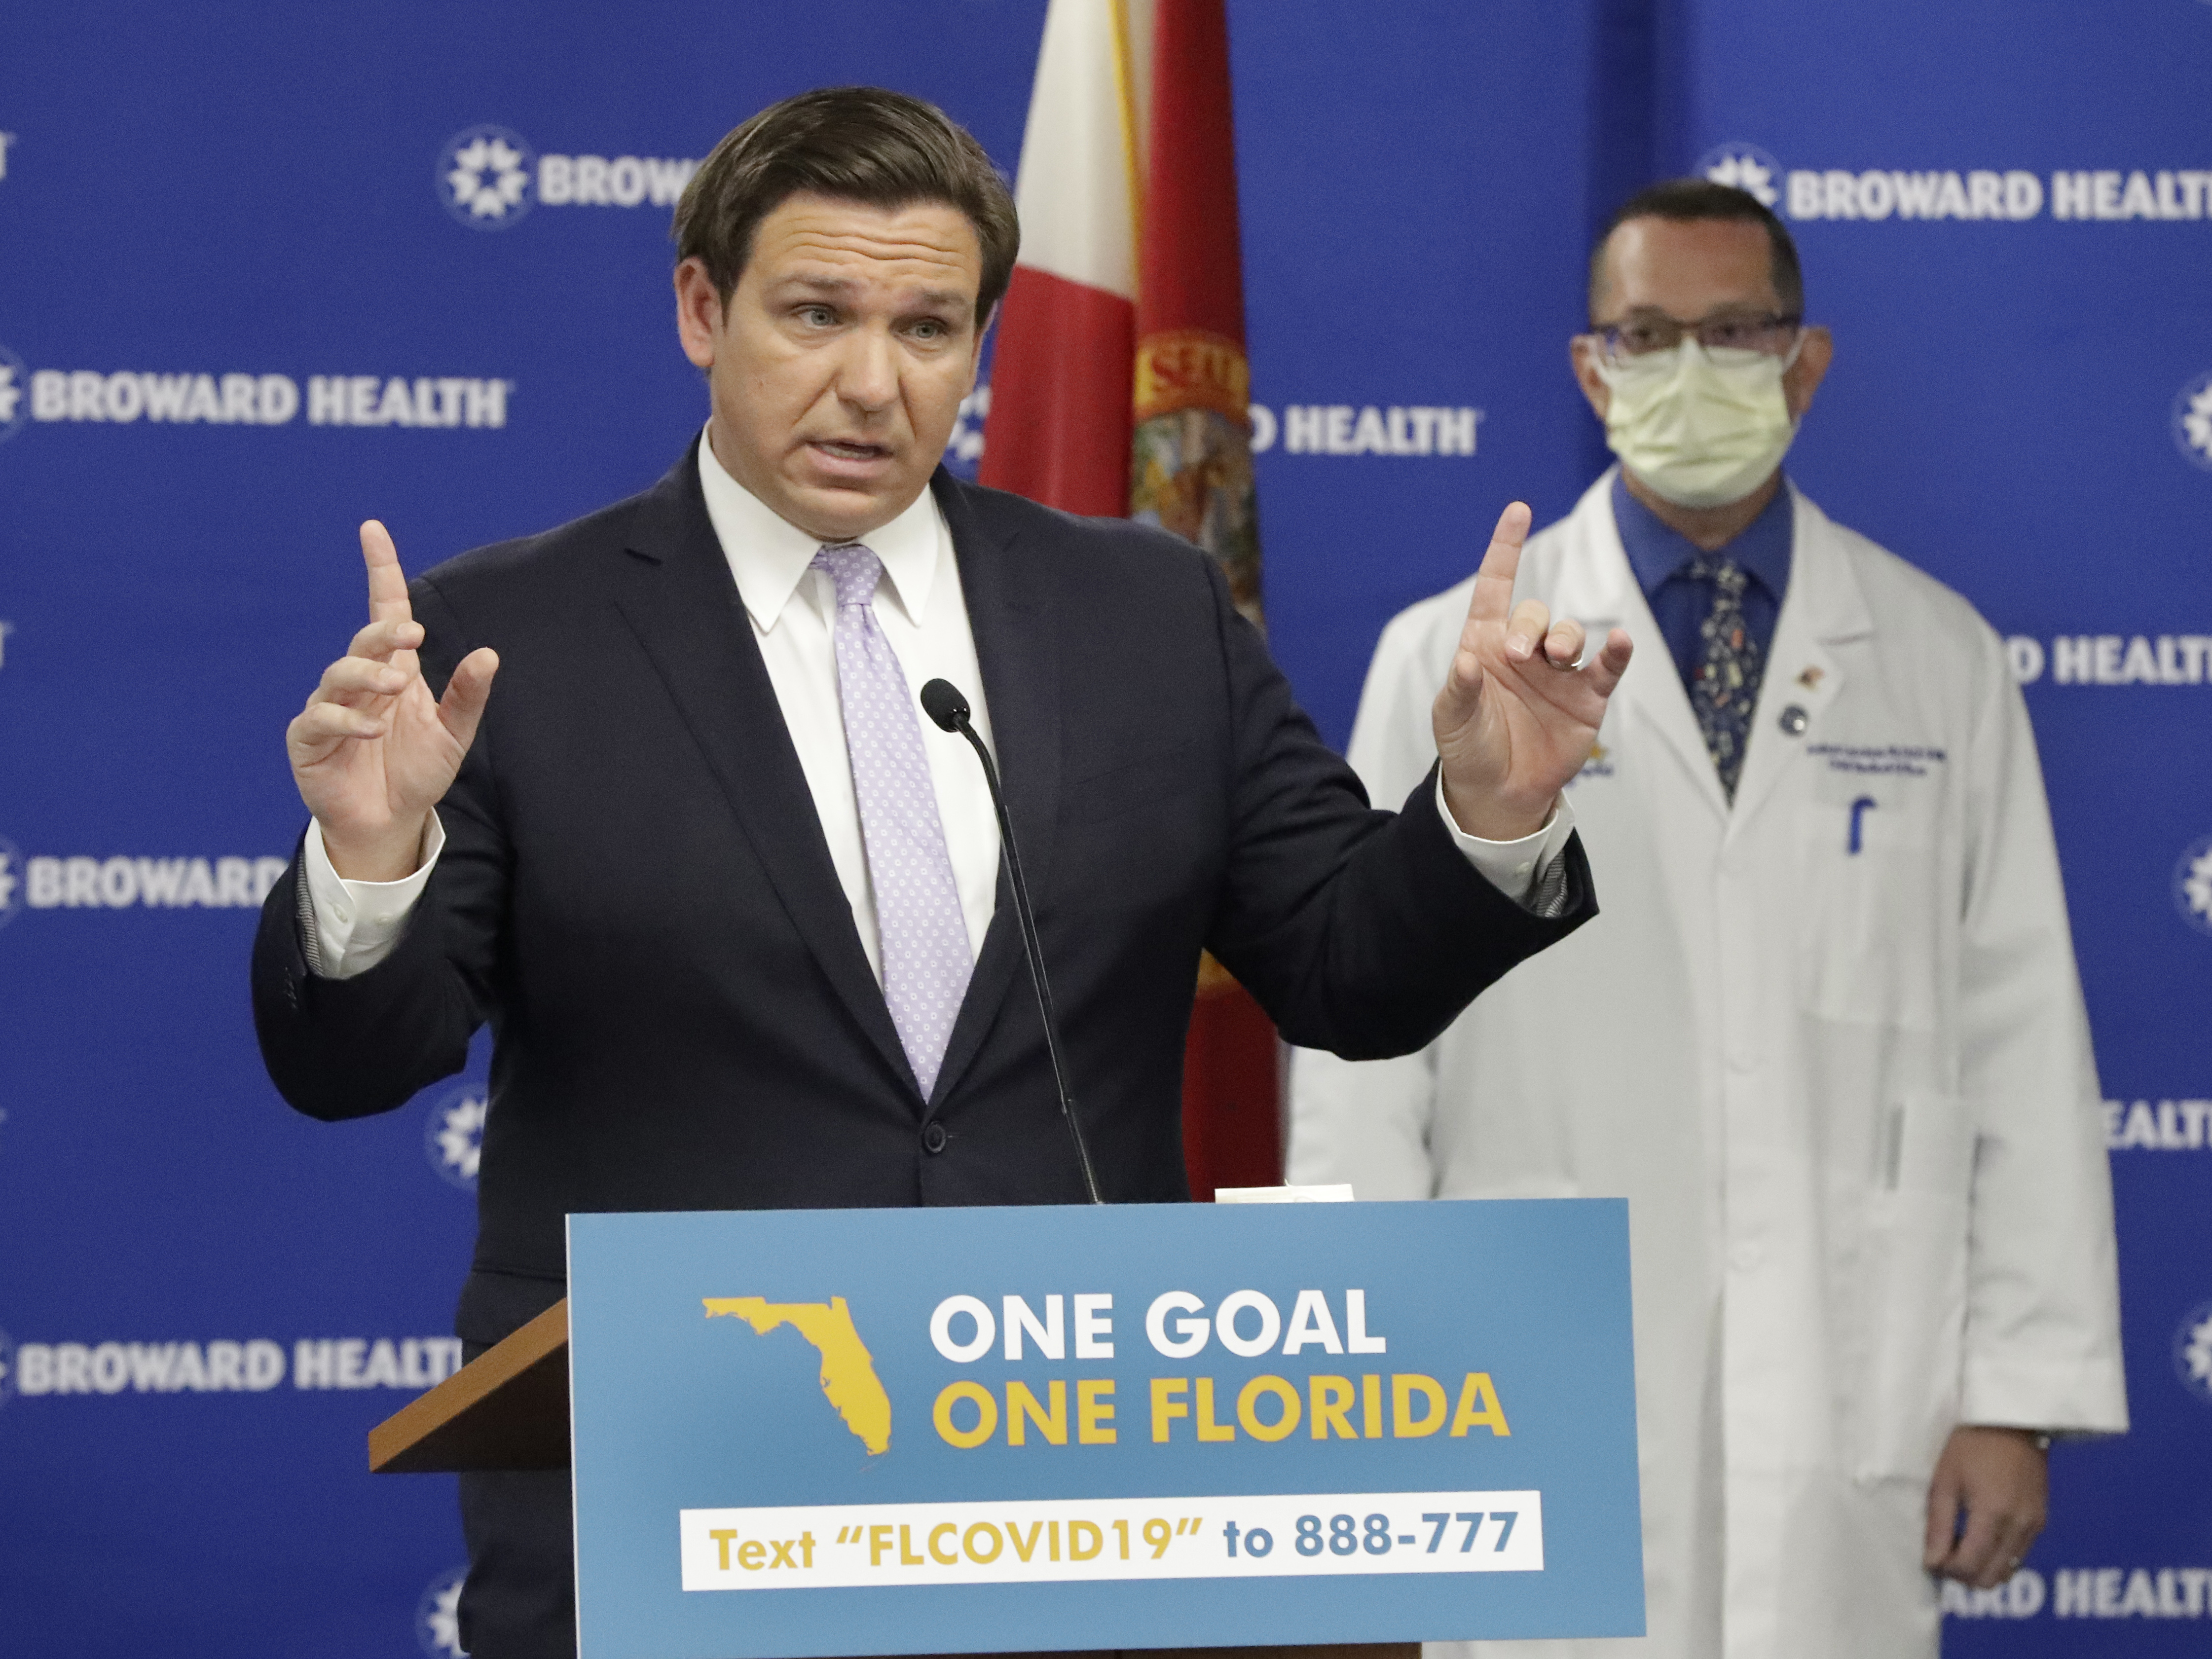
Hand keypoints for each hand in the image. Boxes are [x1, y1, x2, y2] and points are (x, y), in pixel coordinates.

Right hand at [285, 521, 498, 881]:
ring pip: (339, 674)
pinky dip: (345, 718)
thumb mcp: (453, 735)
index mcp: (393, 672)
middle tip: (411, 636)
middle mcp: (359, 682)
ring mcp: (329, 707)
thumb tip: (489, 654)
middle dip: (385, 633)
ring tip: (393, 688)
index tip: (373, 530)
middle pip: (365, 640)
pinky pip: (320, 718)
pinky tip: (371, 727)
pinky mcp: (309, 738)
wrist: (389, 822)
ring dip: (367, 675)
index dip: (380, 570)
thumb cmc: (416, 773)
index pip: (384, 610)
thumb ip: (468, 697)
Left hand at [1432, 502, 1632, 839]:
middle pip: (1535, 613)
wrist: (1499, 793)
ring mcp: (1559, 672)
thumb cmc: (1469, 747)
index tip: (1519, 512)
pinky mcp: (1587, 697)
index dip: (1506, 549)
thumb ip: (1460, 688)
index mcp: (1486, 644)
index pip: (1496, 586)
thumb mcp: (1452, 719)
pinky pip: (1607, 667)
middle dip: (1530, 626)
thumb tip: (1470, 660)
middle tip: (1521, 655)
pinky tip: (1622, 642)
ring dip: (1566, 637)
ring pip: (1571, 633)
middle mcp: (1525, 651)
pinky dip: (1617, 652)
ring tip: (1556, 658)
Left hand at [1923, 1425, 2048, 1587]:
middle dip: (1964, 1575)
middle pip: (1992, 1578)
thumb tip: (1932, 1562)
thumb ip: (1939, 1525)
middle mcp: (2019, 1526)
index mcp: (1993, 1514)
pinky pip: (2019, 1555)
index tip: (1930, 1560)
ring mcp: (2034, 1525)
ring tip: (1959, 1544)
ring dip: (1982, 1568)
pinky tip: (1979, 1535)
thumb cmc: (1970, 1444)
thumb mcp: (1945, 1480)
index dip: (1946, 1571)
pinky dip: (1998, 1556)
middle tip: (1943, 1556)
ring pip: (2008, 1571)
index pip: (1970, 1567)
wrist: (2011, 1420)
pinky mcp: (2040, 1520)